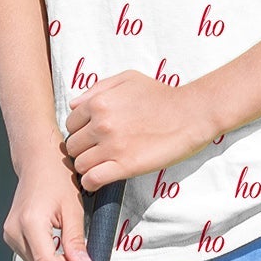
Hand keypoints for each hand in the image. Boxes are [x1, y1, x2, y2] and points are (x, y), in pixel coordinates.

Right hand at [4, 149, 92, 260]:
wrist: (37, 160)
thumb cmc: (55, 176)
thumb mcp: (73, 208)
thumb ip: (76, 241)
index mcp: (30, 223)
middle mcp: (15, 230)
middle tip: (83, 260)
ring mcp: (10, 233)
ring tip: (71, 249)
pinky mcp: (11, 234)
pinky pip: (31, 258)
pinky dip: (47, 258)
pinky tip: (58, 245)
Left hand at [62, 73, 212, 190]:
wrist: (190, 114)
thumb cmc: (160, 95)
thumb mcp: (126, 79)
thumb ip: (97, 89)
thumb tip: (74, 105)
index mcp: (98, 102)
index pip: (70, 124)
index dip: (79, 132)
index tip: (90, 137)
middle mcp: (100, 124)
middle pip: (73, 146)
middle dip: (81, 150)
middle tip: (95, 152)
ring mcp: (112, 146)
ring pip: (80, 164)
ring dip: (86, 167)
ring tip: (99, 166)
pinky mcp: (125, 166)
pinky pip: (93, 179)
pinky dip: (91, 182)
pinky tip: (98, 179)